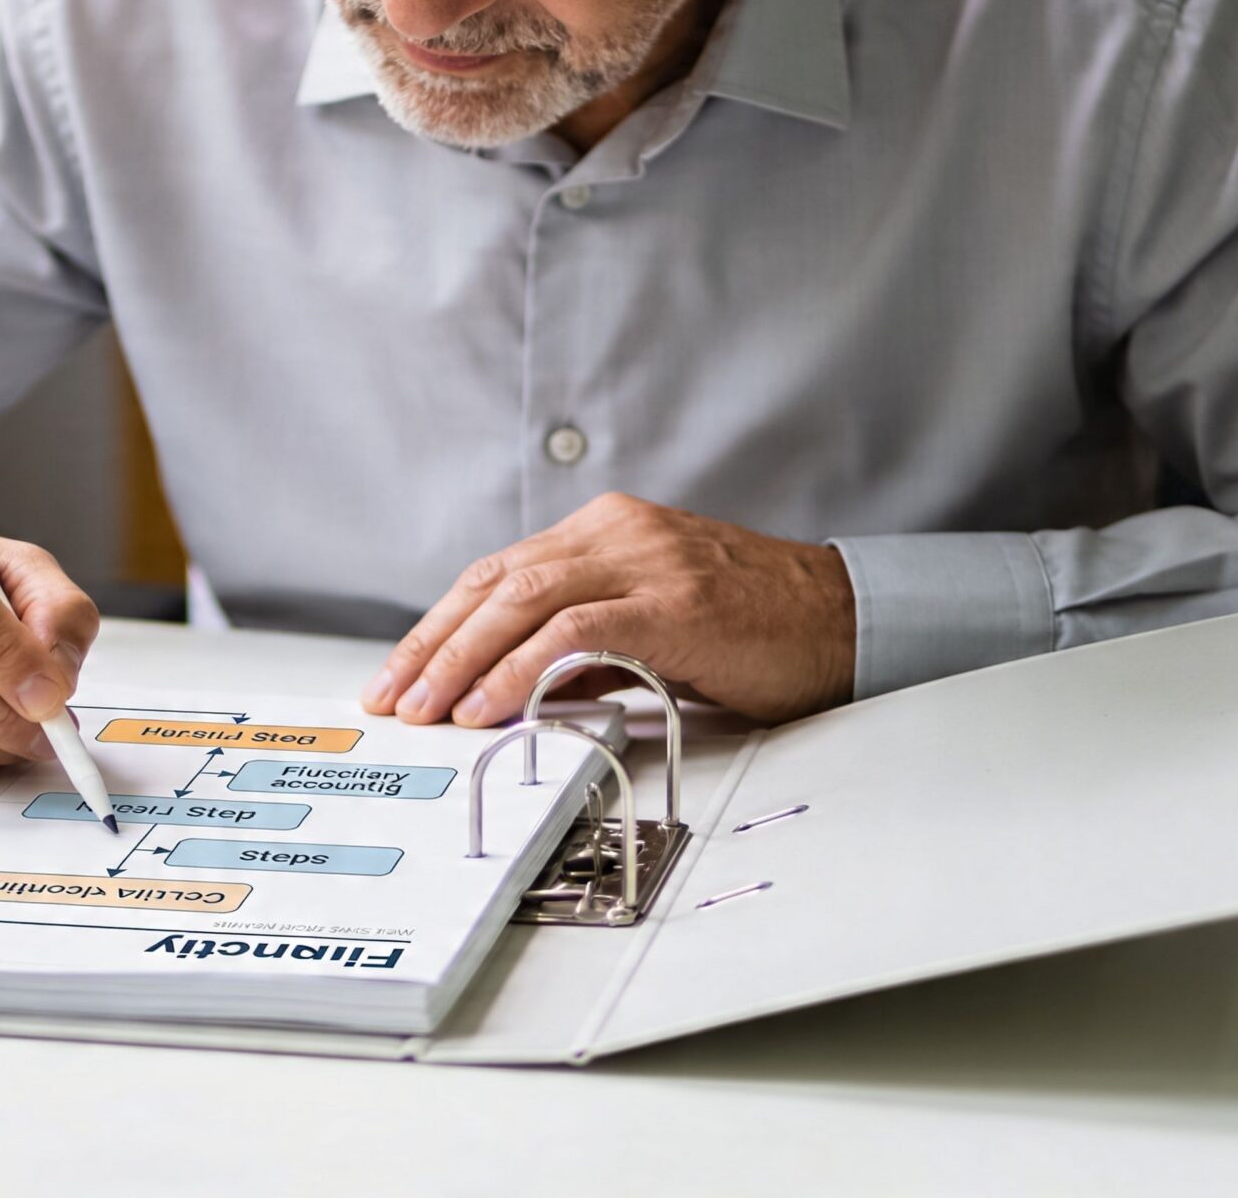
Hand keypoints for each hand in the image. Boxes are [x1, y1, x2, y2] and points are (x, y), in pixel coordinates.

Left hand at [360, 493, 855, 727]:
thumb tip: (513, 691)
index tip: (404, 671)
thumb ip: (585, 647)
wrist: (842, 622)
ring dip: (464, 659)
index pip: (500, 572)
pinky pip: (576, 631)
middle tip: (395, 696)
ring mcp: (645, 561)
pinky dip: (523, 669)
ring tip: (430, 708)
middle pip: (498, 581)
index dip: (443, 624)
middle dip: (435, 643)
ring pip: (524, 599)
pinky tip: (491, 705)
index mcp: (607, 529)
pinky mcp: (671, 602)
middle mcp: (617, 531)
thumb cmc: (754, 629)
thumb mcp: (651, 628)